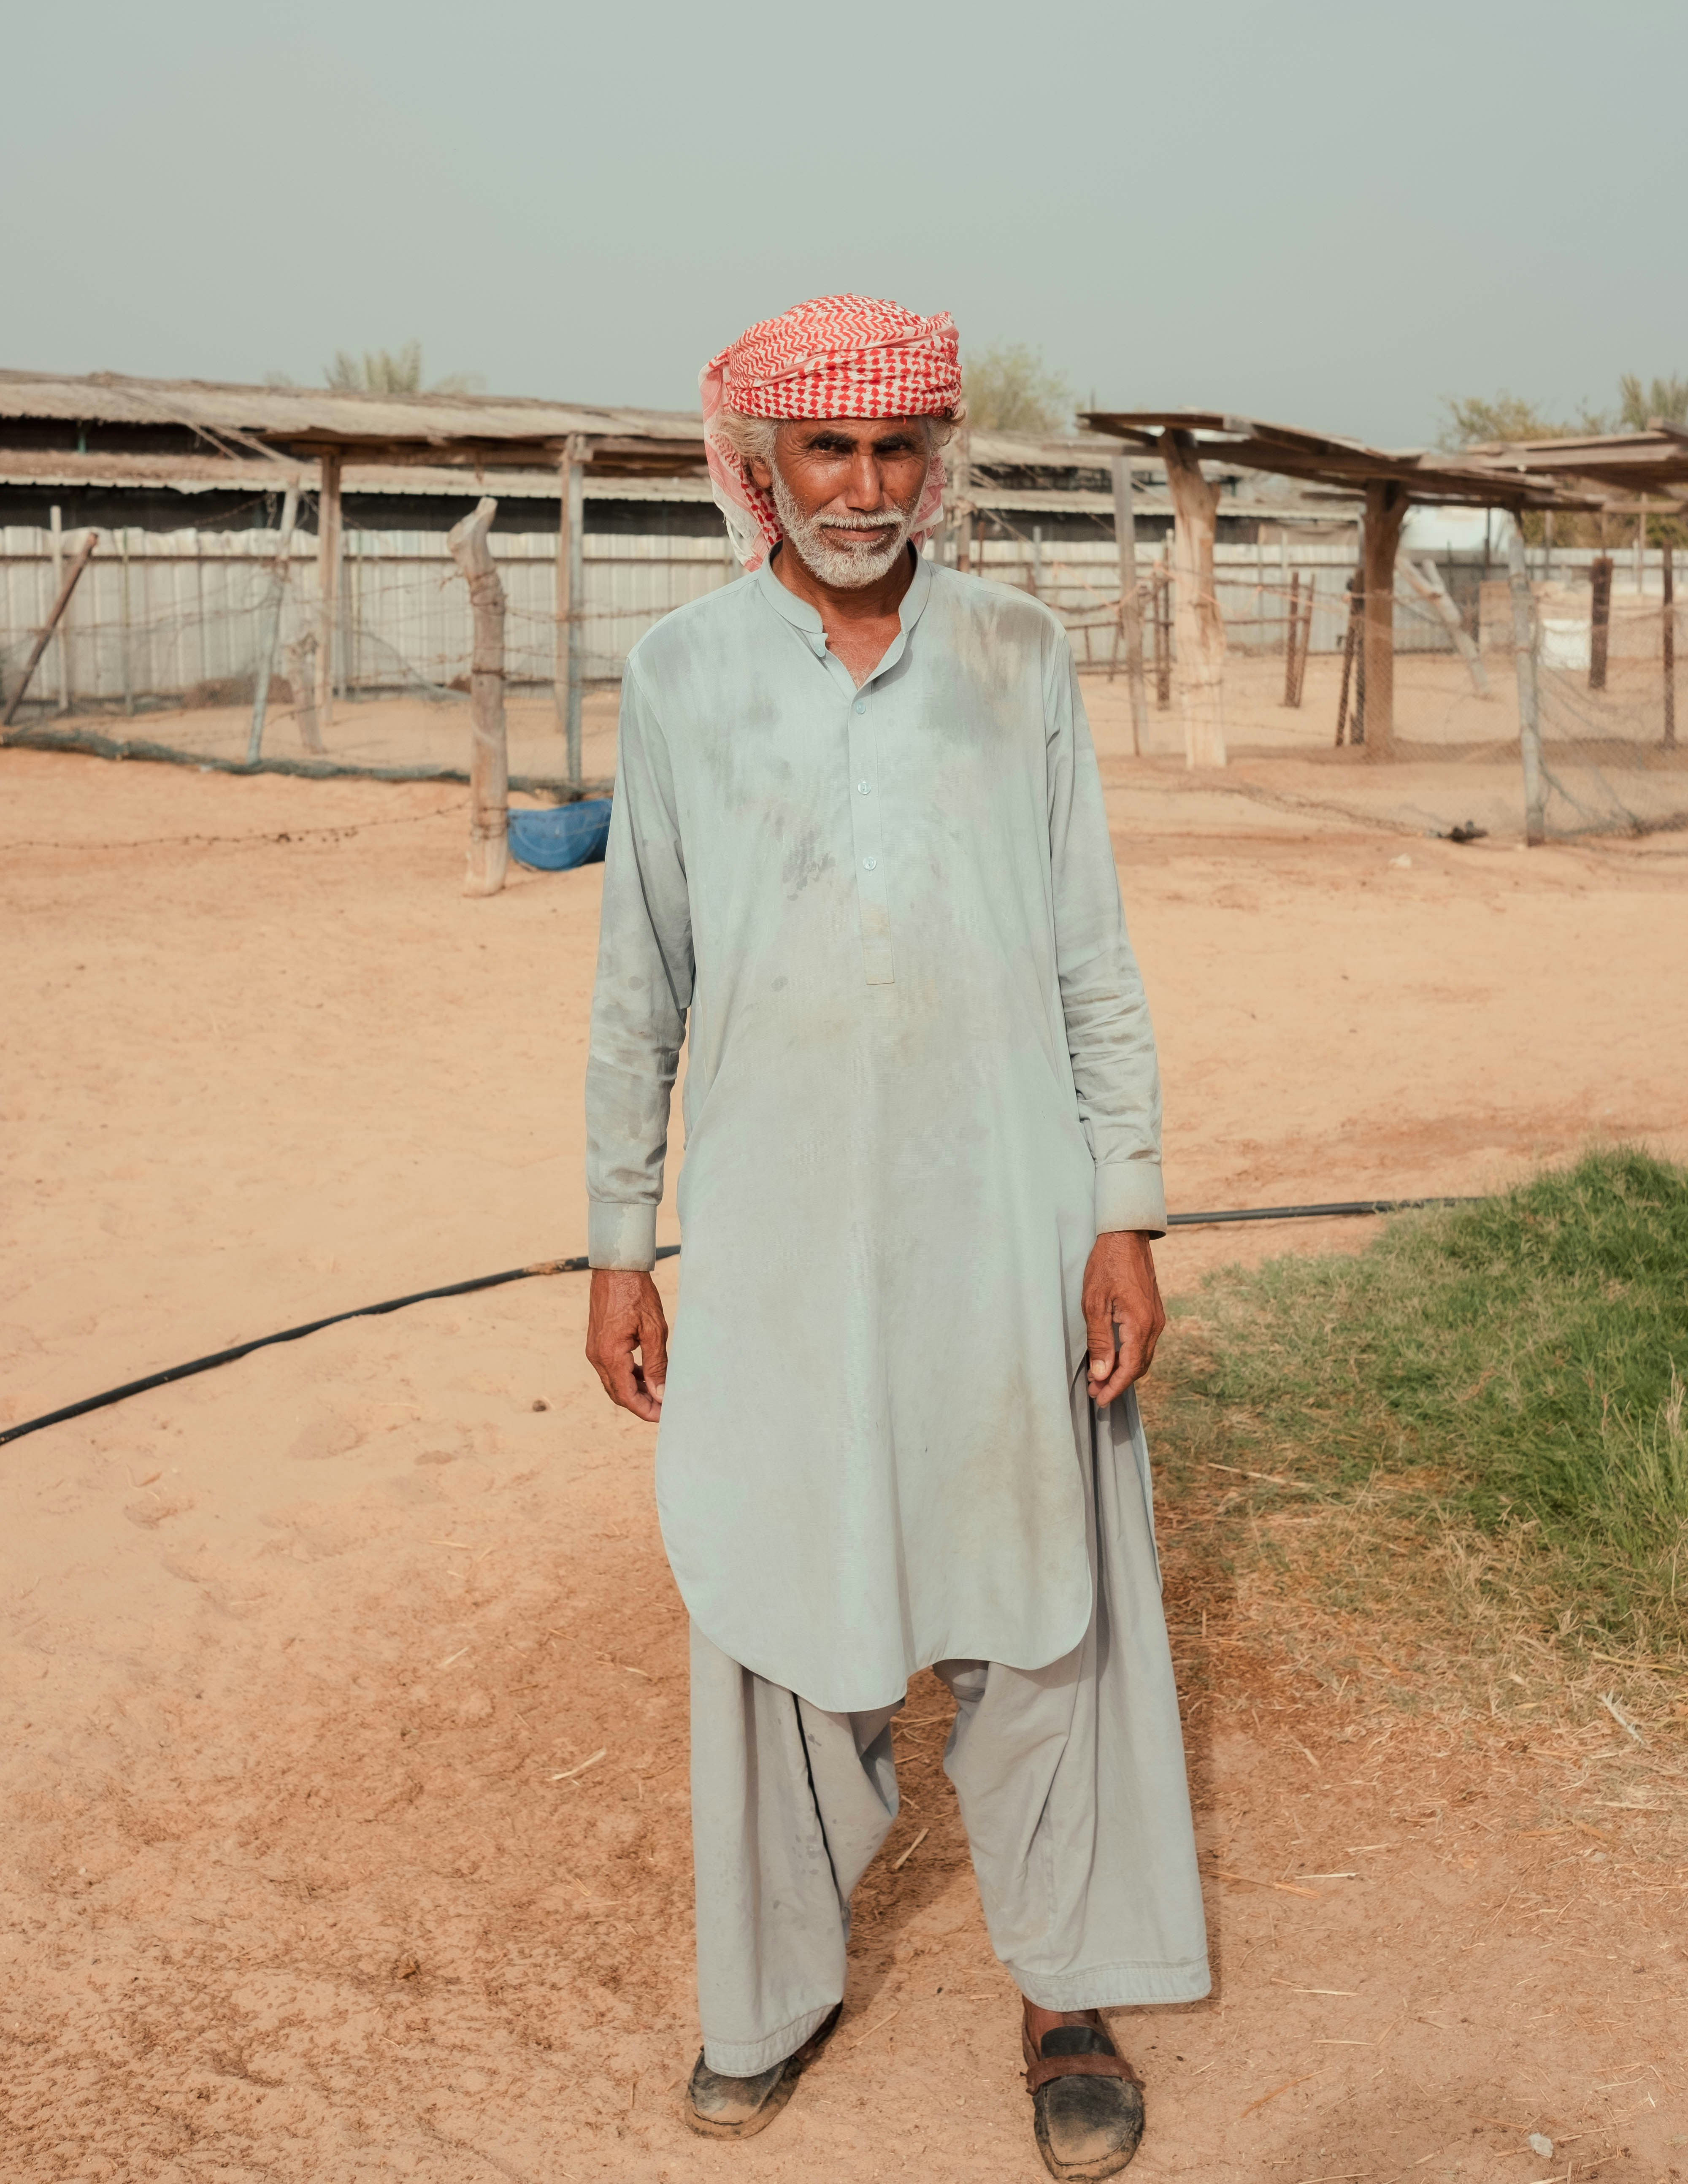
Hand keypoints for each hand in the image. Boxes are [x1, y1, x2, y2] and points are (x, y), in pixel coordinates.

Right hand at [585, 1269, 668, 1423]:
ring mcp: (595, 1349)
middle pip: (618, 1394)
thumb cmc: (636, 1294)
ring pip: (614, 1382)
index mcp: (610, 1355)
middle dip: (640, 1405)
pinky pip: (611, 1368)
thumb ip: (656, 1364)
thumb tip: (660, 1394)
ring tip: (659, 1393)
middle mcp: (597, 1356)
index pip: (626, 1396)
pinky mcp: (598, 1342)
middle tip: (664, 1409)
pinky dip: (628, 1376)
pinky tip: (646, 1374)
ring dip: (635, 1391)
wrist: (616, 1268)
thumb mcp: (654, 1329)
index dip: (645, 1410)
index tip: (663, 1417)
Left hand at [1082, 1230, 1165, 1405]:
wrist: (1126, 1236)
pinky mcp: (1153, 1313)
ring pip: (1142, 1356)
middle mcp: (1154, 1325)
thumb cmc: (1106, 1265)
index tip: (1099, 1400)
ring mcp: (1156, 1319)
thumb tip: (1102, 1374)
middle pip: (1139, 1367)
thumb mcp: (1094, 1303)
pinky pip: (1143, 1344)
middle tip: (1094, 1392)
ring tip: (1099, 1378)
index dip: (1114, 1388)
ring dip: (1122, 1371)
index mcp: (1140, 1324)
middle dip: (1117, 1383)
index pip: (1130, 1369)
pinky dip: (1129, 1356)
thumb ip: (1100, 1341)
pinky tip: (1112, 1358)